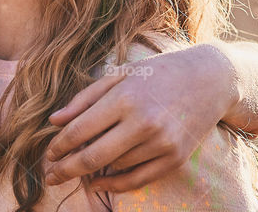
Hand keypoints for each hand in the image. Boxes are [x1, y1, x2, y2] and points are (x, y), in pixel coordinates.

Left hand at [44, 43, 238, 191]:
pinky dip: (114, 185)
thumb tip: (53, 121)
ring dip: (92, 170)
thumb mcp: (118, 75)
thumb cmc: (157, 73)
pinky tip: (97, 184)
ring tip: (77, 168)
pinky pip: (137, 180)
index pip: (80, 130)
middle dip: (65, 169)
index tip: (48, 154)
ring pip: (113, 166)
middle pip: (92, 156)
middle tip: (49, 176)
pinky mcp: (175, 158)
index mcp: (124, 98)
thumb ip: (84, 99)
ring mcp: (161, 143)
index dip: (59, 146)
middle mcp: (142, 123)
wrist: (210, 79)